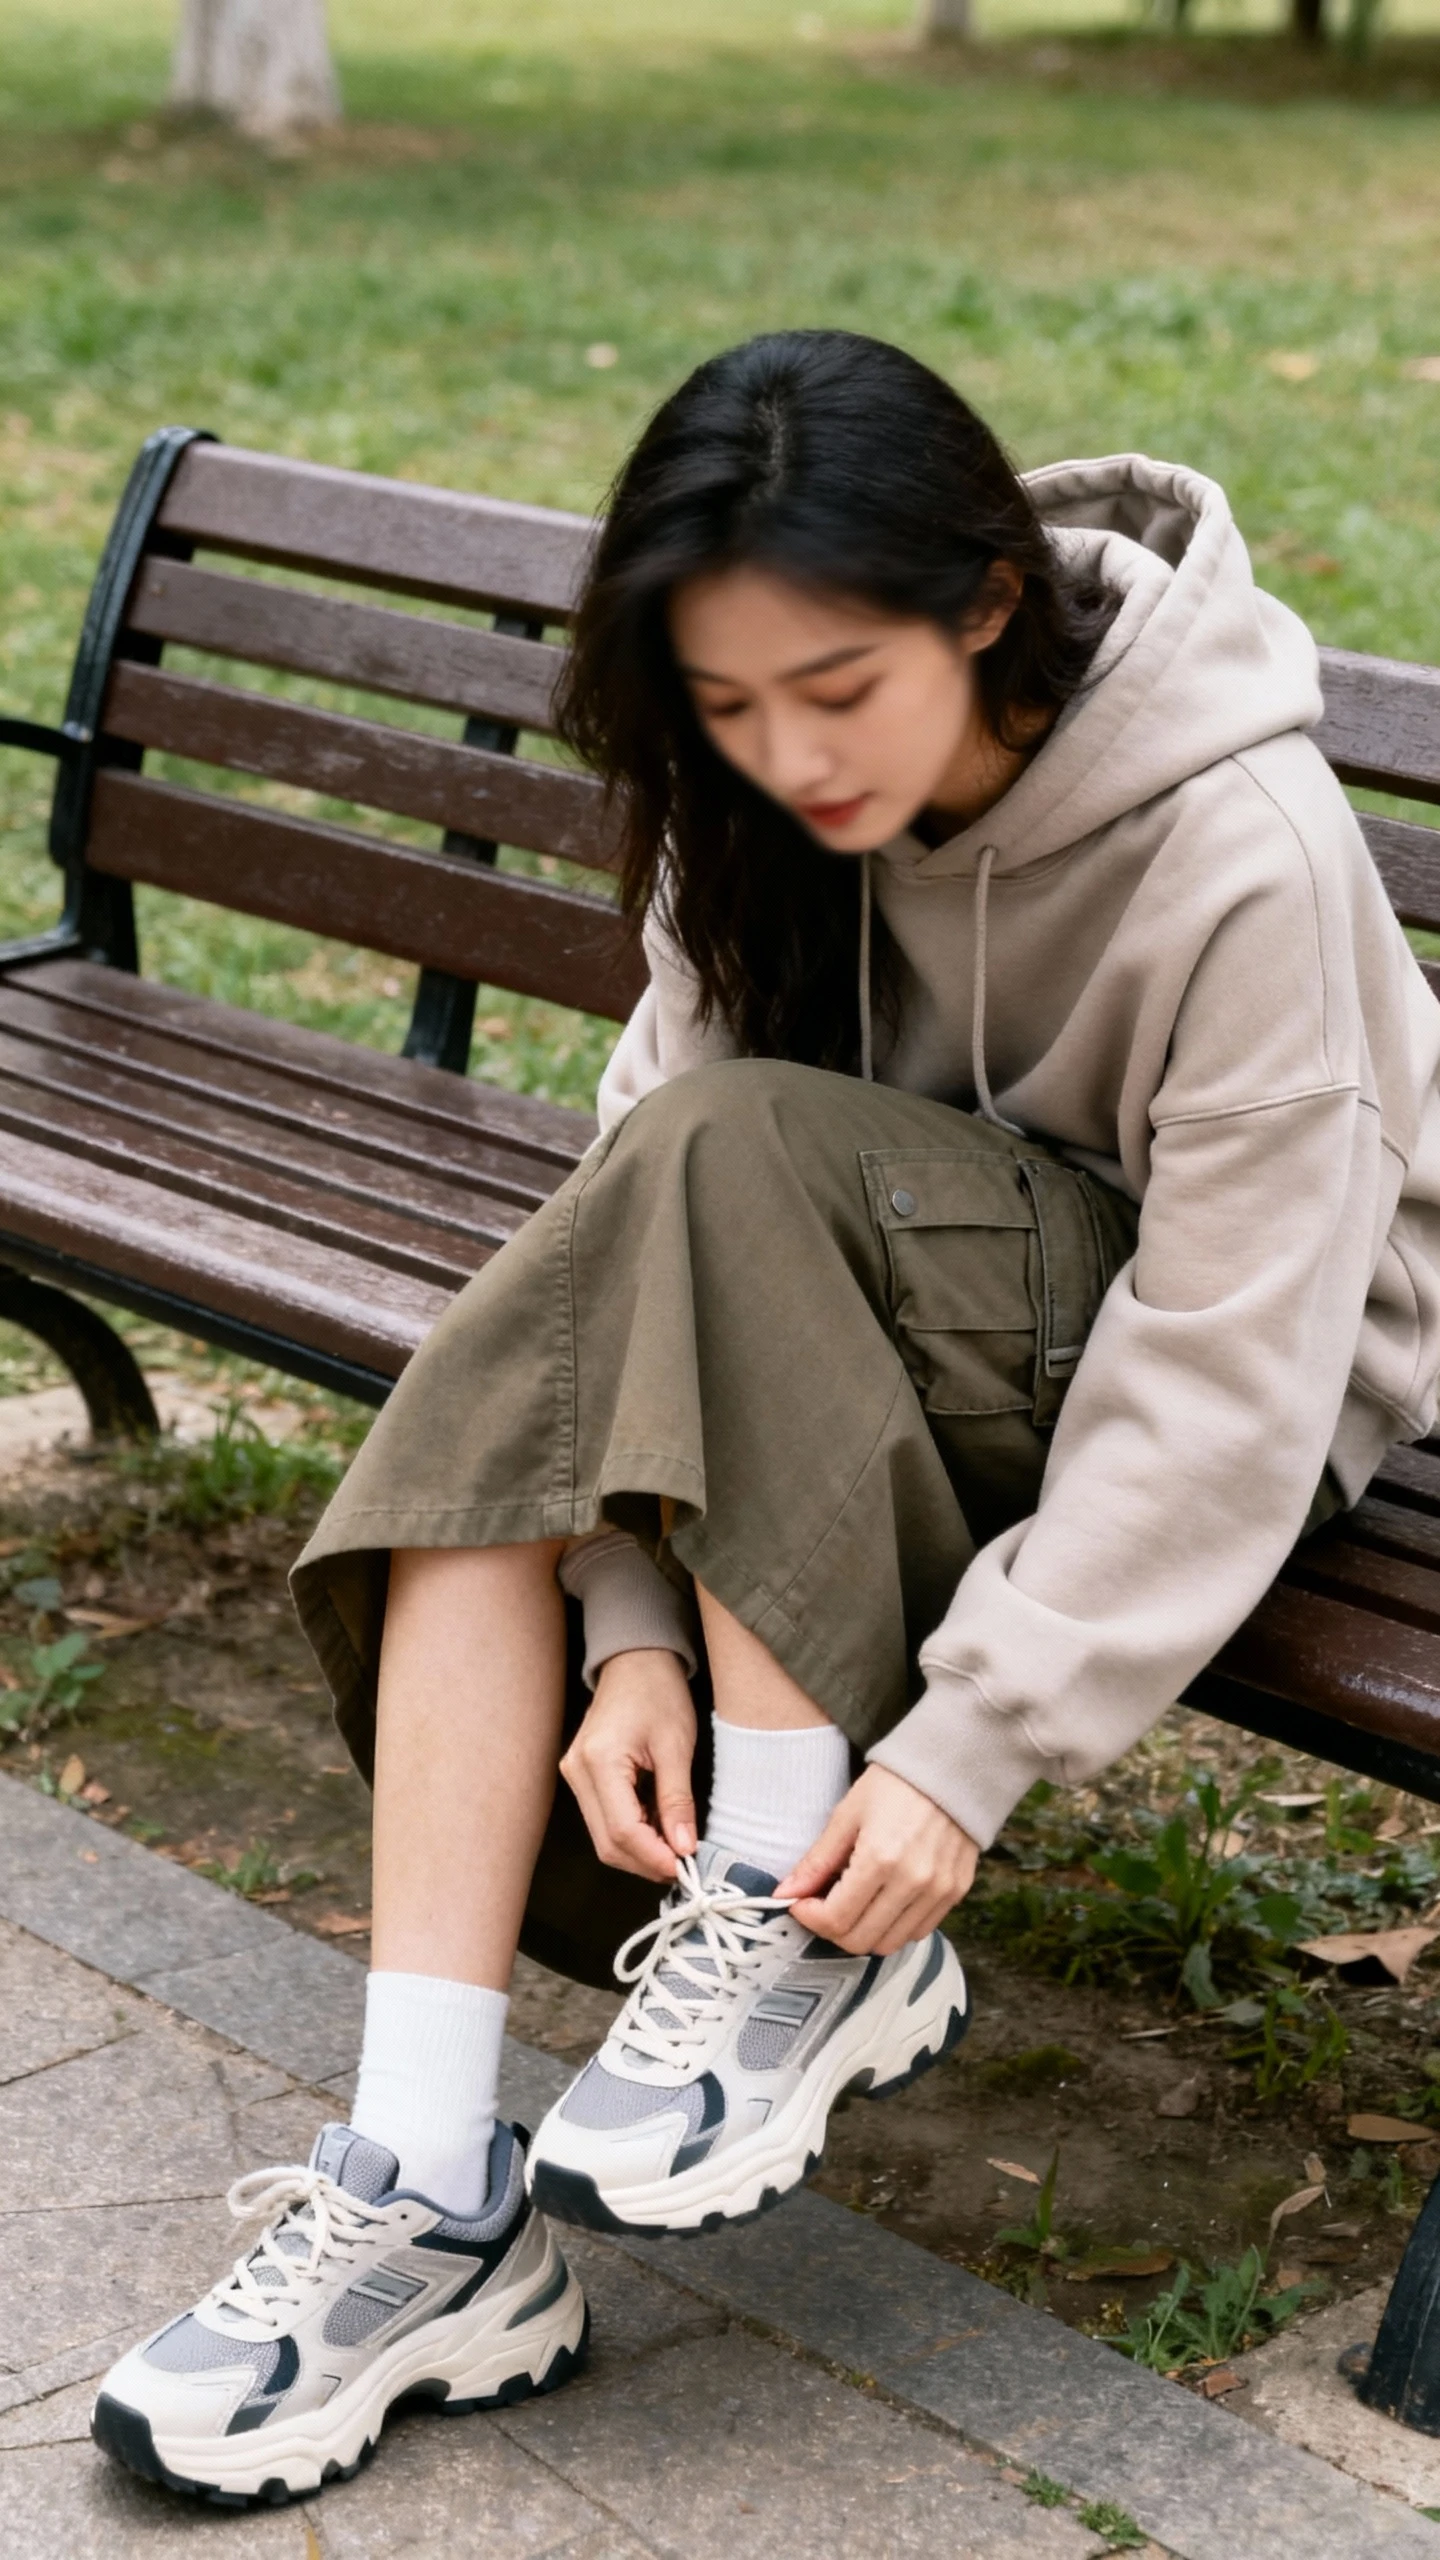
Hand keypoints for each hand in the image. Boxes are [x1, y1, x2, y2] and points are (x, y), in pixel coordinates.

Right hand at [559, 1648, 697, 1883]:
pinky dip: (634, 1832)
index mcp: (599, 1761)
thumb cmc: (658, 1692)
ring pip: (604, 1836)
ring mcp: (575, 1775)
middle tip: (685, 1864)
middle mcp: (578, 1772)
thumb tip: (685, 1847)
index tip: (685, 1866)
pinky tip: (660, 1827)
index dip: (654, 1856)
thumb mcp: (677, 1745)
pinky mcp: (583, 1777)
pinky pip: (605, 1819)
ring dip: (641, 1850)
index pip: (622, 1830)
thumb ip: (678, 1800)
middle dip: (647, 1861)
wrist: (636, 1661)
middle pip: (608, 1842)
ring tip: (677, 1845)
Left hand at [777, 1764, 978, 1954]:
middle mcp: (913, 1882)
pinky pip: (918, 1931)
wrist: (950, 1767)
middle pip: (860, 1940)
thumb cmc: (893, 1785)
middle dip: (831, 1929)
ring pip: (890, 1943)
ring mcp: (939, 1891)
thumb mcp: (847, 1815)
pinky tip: (883, 1902)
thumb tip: (784, 1894)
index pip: (836, 1919)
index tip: (801, 1903)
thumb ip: (817, 1861)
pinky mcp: (956, 1893)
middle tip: (822, 1906)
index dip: (810, 1918)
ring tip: (852, 1904)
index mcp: (880, 1859)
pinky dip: (894, 1927)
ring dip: (863, 1932)